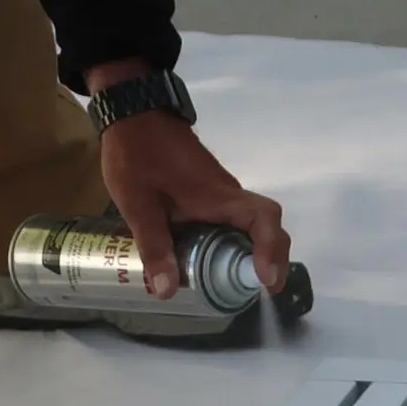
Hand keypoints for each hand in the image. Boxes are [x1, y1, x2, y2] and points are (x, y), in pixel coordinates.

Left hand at [90, 74, 289, 299]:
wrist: (133, 113)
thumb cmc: (136, 154)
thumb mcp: (138, 204)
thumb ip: (154, 246)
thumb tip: (166, 292)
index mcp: (218, 196)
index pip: (264, 218)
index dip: (271, 249)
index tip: (265, 279)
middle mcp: (229, 196)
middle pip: (269, 226)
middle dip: (273, 259)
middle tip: (262, 292)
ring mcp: (222, 194)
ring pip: (253, 225)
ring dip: (254, 254)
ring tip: (239, 286)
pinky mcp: (211, 194)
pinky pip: (234, 222)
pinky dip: (234, 244)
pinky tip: (213, 264)